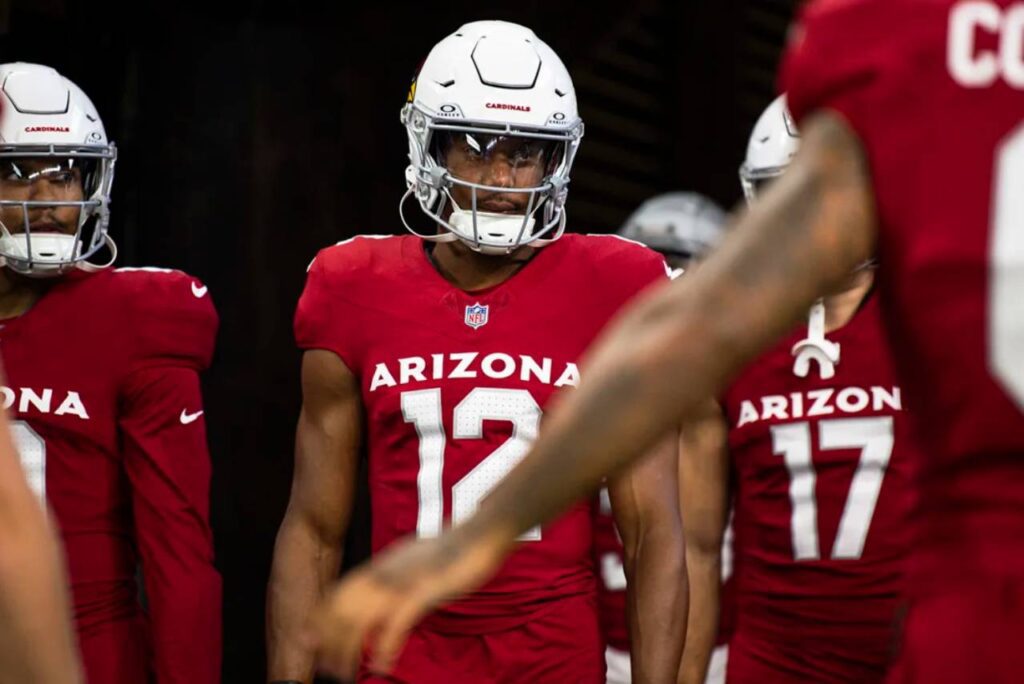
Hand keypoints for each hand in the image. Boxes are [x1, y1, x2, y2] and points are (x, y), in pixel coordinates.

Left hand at [308, 529, 509, 679]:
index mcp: (382, 565)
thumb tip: (383, 592)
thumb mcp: (414, 561)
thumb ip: (396, 575)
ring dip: (349, 648)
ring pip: (363, 618)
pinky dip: (385, 646)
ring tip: (344, 673)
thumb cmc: (453, 551)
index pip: (341, 591)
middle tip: (324, 667)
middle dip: (329, 639)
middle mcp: (386, 572)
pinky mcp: (424, 592)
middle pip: (344, 607)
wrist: (480, 534)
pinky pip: (396, 623)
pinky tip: (381, 665)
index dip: (321, 616)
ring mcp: (403, 582)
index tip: (310, 639)